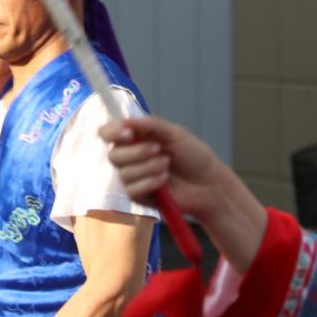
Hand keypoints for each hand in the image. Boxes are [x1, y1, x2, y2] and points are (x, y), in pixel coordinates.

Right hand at [100, 116, 268, 270]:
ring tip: (168, 165)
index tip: (128, 133)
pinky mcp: (138, 196)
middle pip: (113, 155)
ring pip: (123, 173)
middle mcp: (129, 157)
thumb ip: (151, 125)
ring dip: (148, 167)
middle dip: (136, 152)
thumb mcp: (175, 133)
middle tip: (159, 149)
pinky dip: (150, 182)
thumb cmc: (194, 155)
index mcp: (135, 137)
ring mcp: (132, 177)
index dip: (112, 132)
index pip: (107, 133)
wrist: (209, 184)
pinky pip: (132, 190)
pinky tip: (165, 181)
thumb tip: (126, 120)